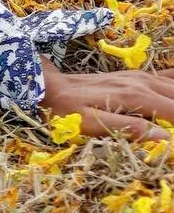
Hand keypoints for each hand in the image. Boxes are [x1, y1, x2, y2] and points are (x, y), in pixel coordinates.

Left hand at [39, 57, 173, 138]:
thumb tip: (164, 136)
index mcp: (136, 96)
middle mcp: (143, 82)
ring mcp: (140, 76)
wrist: (49, 86)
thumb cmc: (65, 110)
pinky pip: (167, 78)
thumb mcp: (90, 124)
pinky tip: (173, 95)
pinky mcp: (136, 76)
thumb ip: (127, 129)